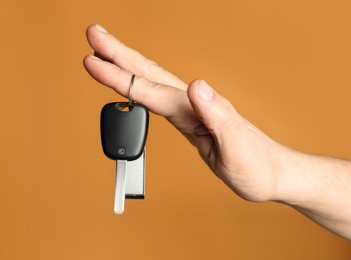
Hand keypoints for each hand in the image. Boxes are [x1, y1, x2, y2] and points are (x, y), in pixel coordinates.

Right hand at [83, 24, 292, 201]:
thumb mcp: (238, 144)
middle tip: (94, 35)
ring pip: (151, 82)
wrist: (270, 172)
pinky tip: (133, 85)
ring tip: (104, 54)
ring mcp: (190, 110)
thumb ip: (217, 113)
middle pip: (149, 73)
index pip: (151, 89)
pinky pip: (158, 99)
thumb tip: (196, 83)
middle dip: (119, 54)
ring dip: (126, 66)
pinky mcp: (190, 120)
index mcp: (197, 108)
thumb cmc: (256, 163)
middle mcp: (192, 103)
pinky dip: (139, 88)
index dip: (121, 76)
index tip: (93, 61)